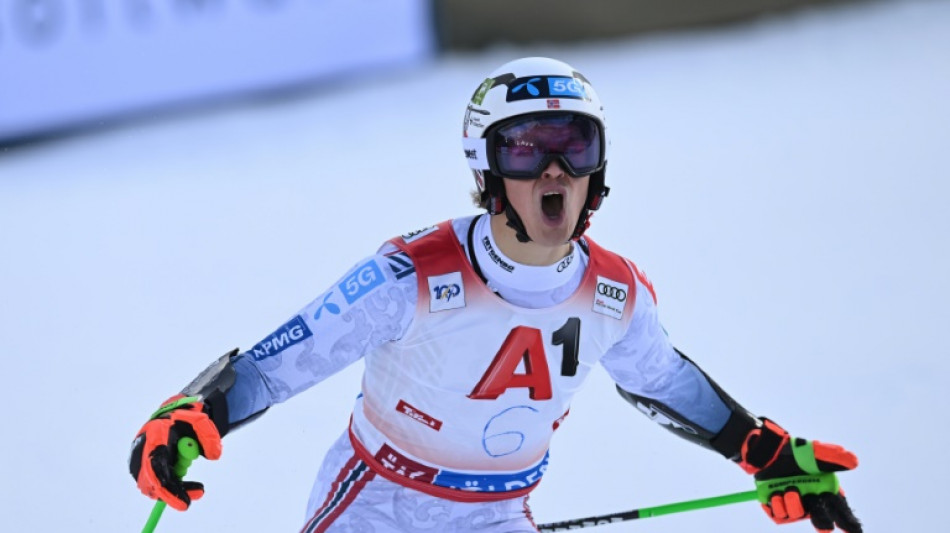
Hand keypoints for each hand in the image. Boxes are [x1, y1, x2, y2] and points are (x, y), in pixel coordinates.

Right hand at [129, 395, 224, 510]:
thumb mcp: (201, 421)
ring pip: (153, 486)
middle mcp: (142, 449)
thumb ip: (209, 436)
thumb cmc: (186, 418)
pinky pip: (154, 485)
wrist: (172, 415)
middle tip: (200, 493)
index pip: (156, 468)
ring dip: (174, 491)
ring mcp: (139, 459)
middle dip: (174, 494)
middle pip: (151, 483)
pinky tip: (183, 481)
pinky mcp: (141, 467)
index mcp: (155, 435)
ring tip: (196, 486)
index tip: (185, 504)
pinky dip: (170, 488)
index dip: (168, 489)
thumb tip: (214, 456)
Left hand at [741, 419, 861, 532]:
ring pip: (797, 515)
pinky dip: (778, 504)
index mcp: (825, 490)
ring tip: (790, 489)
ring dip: (794, 504)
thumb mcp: (815, 452)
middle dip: (823, 523)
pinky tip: (776, 493)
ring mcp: (795, 505)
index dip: (849, 522)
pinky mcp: (778, 507)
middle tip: (825, 527)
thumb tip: (854, 461)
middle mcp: (812, 500)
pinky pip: (779, 514)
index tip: (855, 531)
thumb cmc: (795, 452)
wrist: (769, 452)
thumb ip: (833, 457)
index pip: (841, 510)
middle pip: (822, 520)